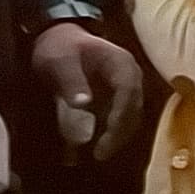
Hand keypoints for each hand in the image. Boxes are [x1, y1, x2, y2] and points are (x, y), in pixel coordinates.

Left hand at [30, 21, 145, 156]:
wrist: (59, 38)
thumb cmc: (60, 47)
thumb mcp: (60, 60)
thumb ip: (71, 80)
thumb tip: (84, 104)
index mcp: (121, 64)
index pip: (128, 92)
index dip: (121, 115)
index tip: (108, 136)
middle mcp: (130, 77)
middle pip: (134, 108)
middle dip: (120, 132)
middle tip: (101, 154)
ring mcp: (125, 88)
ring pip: (131, 116)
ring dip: (118, 136)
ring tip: (99, 155)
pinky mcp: (115, 99)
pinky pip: (120, 118)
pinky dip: (111, 134)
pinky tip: (95, 148)